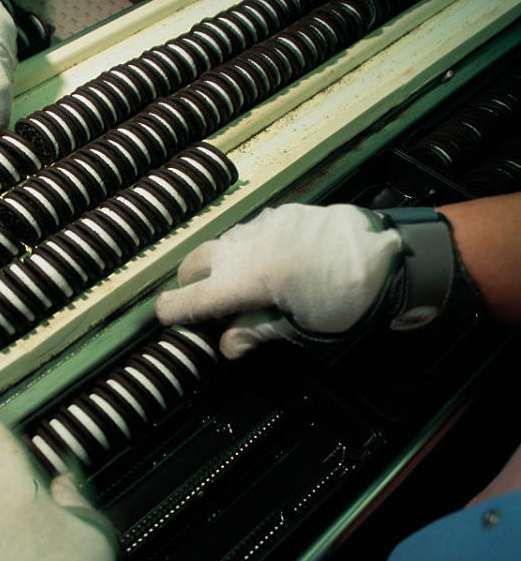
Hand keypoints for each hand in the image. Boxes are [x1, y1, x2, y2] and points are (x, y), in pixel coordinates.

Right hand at [155, 203, 402, 358]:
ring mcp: (260, 226)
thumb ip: (256, 333)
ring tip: (239, 287)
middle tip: (204, 308)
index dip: (171, 313)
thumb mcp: (302, 328)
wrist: (392, 255)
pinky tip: (268, 265)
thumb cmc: (349, 300)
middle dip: (190, 286)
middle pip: (193, 265)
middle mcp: (243, 249)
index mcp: (244, 281)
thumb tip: (226, 345)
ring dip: (218, 266)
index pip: (188, 299)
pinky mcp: (280, 214)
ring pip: (220, 245)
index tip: (167, 321)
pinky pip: (248, 233)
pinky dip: (244, 251)